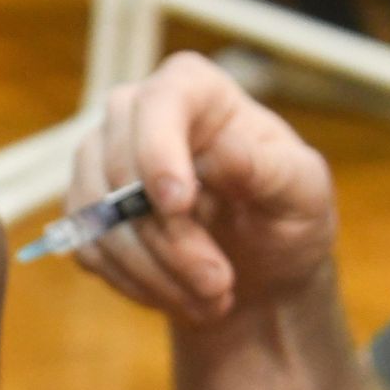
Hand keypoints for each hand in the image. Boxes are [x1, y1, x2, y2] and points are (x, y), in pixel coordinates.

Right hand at [70, 52, 337, 322]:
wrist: (261, 264)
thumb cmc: (287, 213)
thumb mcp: (302, 193)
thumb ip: (271, 170)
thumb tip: (226, 153)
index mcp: (194, 88)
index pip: (160, 102)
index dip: (159, 152)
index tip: (179, 205)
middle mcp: (135, 113)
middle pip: (122, 166)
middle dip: (169, 238)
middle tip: (220, 285)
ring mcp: (101, 159)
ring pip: (101, 215)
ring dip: (155, 270)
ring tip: (213, 300)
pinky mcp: (87, 210)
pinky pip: (92, 248)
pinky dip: (138, 283)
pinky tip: (181, 296)